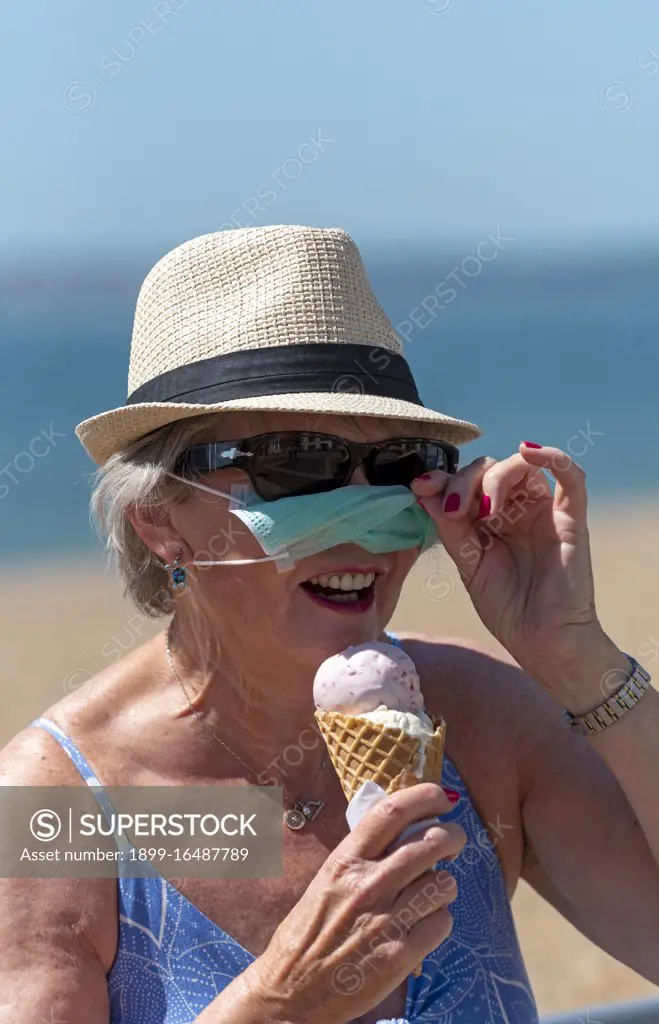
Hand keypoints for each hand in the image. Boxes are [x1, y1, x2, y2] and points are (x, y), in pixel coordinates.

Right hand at [248, 784, 463, 1023]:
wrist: (290, 991)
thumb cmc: (308, 931)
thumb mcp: (328, 880)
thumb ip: (363, 854)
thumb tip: (403, 827)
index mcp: (346, 860)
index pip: (391, 811)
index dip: (424, 796)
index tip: (440, 796)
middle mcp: (368, 884)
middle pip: (430, 841)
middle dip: (452, 836)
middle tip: (452, 839)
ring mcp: (386, 920)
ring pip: (444, 882)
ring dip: (444, 883)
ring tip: (431, 890)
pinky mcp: (401, 955)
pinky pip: (442, 923)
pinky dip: (439, 920)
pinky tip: (423, 924)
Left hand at [412, 442, 609, 700]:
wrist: (543, 644)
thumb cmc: (509, 608)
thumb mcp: (468, 563)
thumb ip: (449, 526)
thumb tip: (422, 489)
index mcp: (492, 519)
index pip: (469, 482)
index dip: (445, 478)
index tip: (421, 487)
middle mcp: (518, 510)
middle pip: (492, 469)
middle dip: (465, 481)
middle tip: (453, 510)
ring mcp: (545, 512)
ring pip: (523, 467)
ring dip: (495, 477)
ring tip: (485, 510)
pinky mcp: (571, 519)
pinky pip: (571, 476)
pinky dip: (552, 456)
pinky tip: (529, 452)